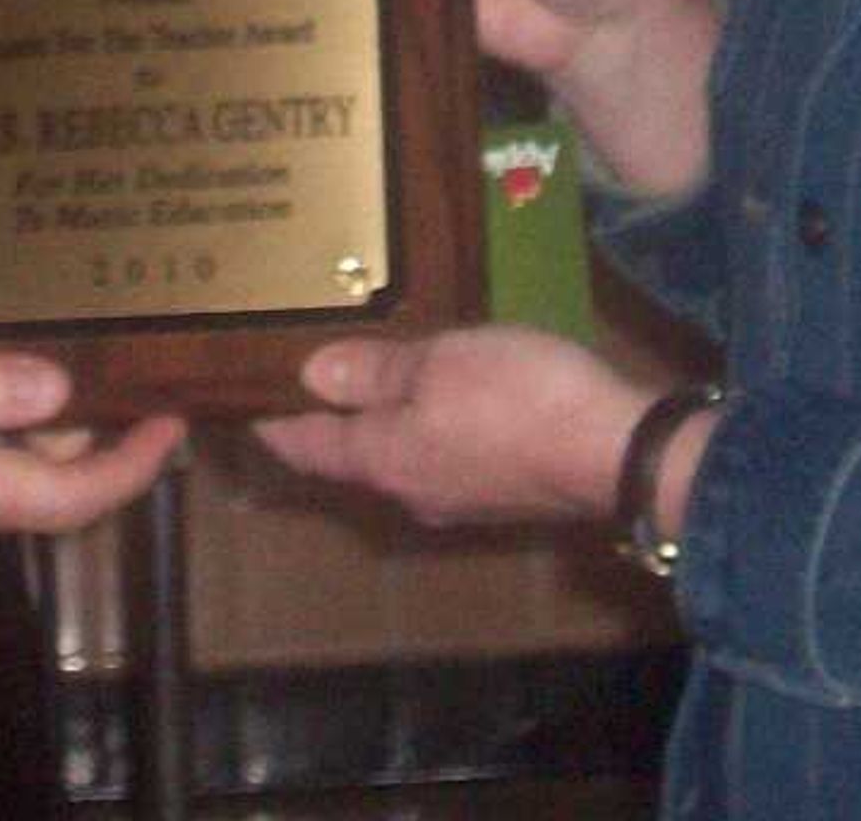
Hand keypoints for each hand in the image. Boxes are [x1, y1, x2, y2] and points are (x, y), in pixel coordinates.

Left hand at [249, 326, 644, 529]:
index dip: (271, 421)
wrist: (619, 453)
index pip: (306, 446)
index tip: (241, 397)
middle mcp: (412, 491)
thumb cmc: (518, 399)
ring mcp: (460, 498)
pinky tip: (446, 394)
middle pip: (352, 454)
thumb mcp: (439, 364)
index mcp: (382, 461)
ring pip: (401, 456)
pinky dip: (429, 425)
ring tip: (377, 368)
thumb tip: (311, 375)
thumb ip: (375, 372)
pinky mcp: (503, 491)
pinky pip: (445, 455)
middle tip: (309, 363)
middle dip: (330, 415)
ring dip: (384, 419)